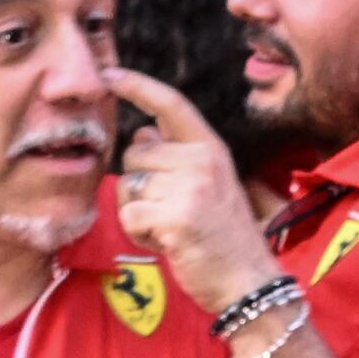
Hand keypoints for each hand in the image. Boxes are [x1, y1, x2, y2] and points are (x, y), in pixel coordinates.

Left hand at [103, 69, 279, 310]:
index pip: (170, 104)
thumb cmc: (225, 238)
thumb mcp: (210, 185)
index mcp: (211, 148)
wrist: (250, 283)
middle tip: (171, 212)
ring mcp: (190, 188)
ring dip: (140, 213)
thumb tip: (144, 132)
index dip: (137, 86)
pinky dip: (139, 234)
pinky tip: (167, 243)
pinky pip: (130, 215)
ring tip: (172, 229)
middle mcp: (202, 160)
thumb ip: (178, 155)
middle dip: (140, 183)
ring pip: (128, 186)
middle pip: (135, 153)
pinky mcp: (175, 217)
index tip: (108, 74)